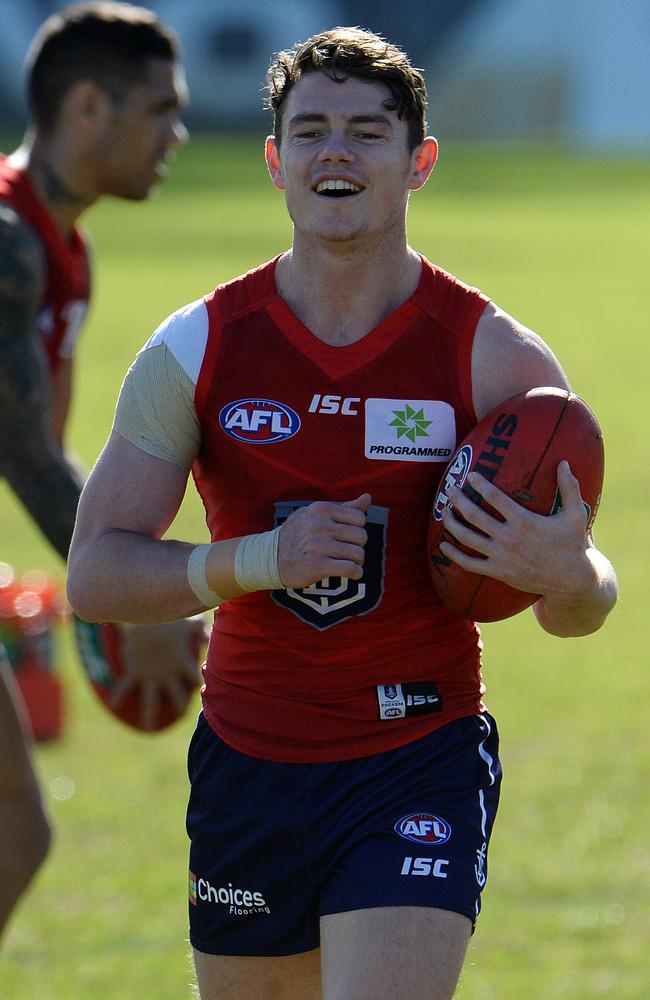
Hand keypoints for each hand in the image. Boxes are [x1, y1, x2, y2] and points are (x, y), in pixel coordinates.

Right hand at [110, 616, 205, 729]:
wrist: (142, 614)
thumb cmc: (168, 616)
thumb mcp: (188, 621)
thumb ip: (199, 630)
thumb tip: (207, 637)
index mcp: (182, 664)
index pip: (194, 680)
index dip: (195, 682)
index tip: (195, 683)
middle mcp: (167, 674)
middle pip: (177, 697)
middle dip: (179, 707)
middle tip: (179, 714)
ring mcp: (149, 675)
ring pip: (150, 702)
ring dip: (150, 716)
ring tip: (148, 728)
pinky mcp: (133, 671)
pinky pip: (124, 687)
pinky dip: (119, 696)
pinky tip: (115, 705)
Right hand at [277, 494, 370, 588]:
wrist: (270, 558)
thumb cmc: (297, 535)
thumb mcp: (315, 515)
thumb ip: (343, 507)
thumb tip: (367, 497)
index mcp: (320, 509)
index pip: (359, 517)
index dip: (357, 529)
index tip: (348, 536)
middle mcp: (319, 525)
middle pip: (361, 536)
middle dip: (358, 546)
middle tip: (347, 552)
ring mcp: (318, 545)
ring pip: (358, 554)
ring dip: (357, 561)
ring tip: (348, 563)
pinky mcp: (318, 565)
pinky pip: (350, 569)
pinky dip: (356, 572)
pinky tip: (352, 573)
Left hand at [439, 462, 593, 598]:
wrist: (570, 580)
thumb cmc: (572, 544)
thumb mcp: (575, 514)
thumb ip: (569, 487)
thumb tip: (564, 462)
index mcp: (524, 521)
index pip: (494, 497)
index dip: (479, 484)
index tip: (471, 475)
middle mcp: (508, 538)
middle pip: (474, 515)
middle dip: (458, 499)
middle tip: (450, 488)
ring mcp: (501, 556)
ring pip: (467, 538)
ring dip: (452, 523)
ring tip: (445, 510)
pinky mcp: (498, 572)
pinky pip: (469, 563)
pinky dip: (454, 555)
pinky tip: (443, 546)